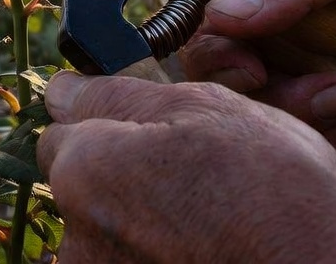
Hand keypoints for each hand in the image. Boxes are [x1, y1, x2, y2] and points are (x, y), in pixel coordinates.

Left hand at [36, 71, 335, 263]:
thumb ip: (118, 96)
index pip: (63, 134)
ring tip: (212, 224)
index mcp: (83, 170)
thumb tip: (64, 90)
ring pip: (112, 235)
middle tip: (197, 181)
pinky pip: (135, 262)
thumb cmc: (273, 188)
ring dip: (147, 225)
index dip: (109, 125)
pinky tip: (207, 253)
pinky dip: (163, 255)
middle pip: (86, 190)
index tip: (154, 133)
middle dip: (128, 180)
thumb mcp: (204, 109)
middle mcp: (78, 237)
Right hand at [181, 0, 335, 162]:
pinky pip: (330, 154)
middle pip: (237, 90)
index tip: (251, 67)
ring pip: (282, 129)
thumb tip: (224, 13)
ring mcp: (314, 88)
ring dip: (329, 121)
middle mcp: (283, 42)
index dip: (220, 54)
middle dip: (282, 99)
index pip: (211, 28)